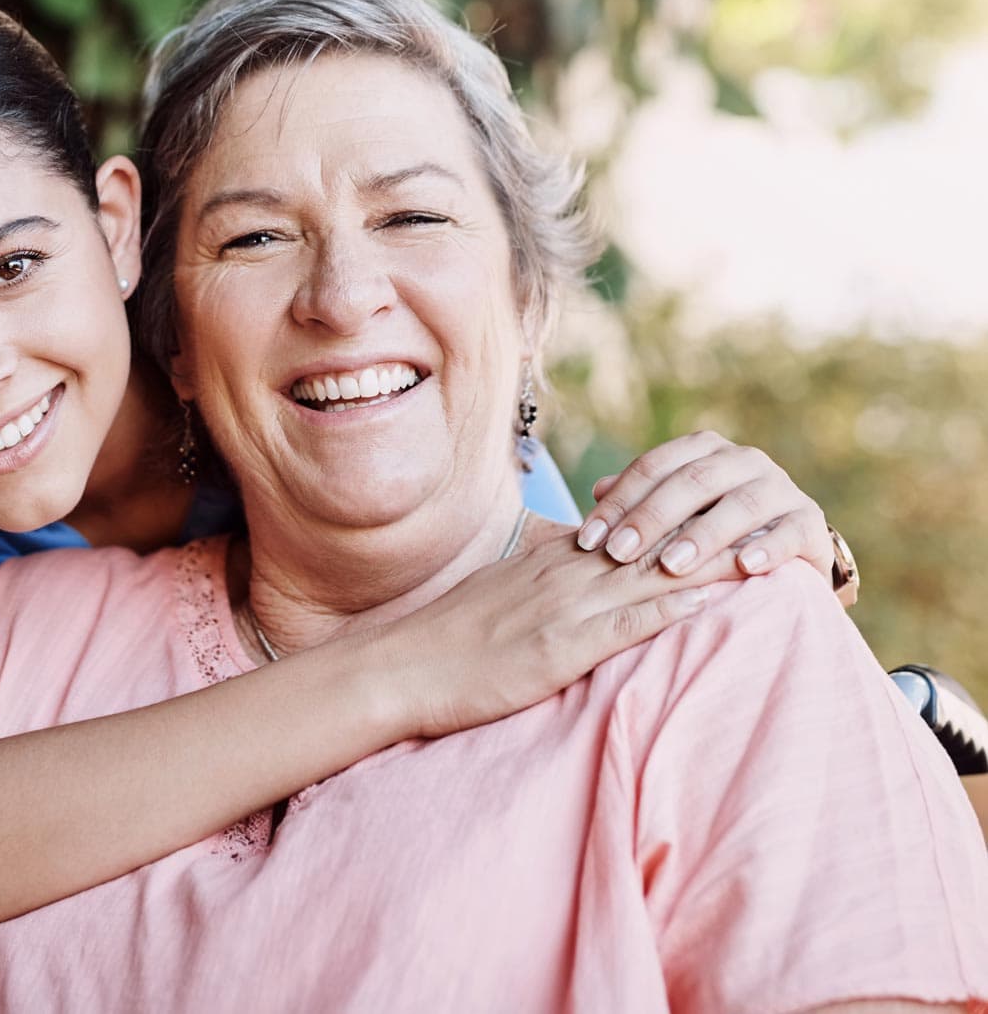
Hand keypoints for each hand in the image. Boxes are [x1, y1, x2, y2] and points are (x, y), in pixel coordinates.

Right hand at [386, 525, 727, 737]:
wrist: (405, 664)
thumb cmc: (452, 638)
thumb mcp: (504, 594)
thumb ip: (546, 580)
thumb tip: (583, 572)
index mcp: (555, 560)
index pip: (634, 528)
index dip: (686, 518)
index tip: (734, 508)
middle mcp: (566, 572)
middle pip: (654, 542)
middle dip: (712, 530)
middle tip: (767, 516)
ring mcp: (563, 607)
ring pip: (649, 575)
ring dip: (707, 563)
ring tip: (760, 551)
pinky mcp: (559, 647)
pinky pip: (623, 623)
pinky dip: (668, 609)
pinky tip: (708, 602)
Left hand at [574, 431, 833, 588]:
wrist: (787, 544)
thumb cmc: (714, 524)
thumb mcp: (677, 508)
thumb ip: (640, 498)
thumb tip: (597, 491)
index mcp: (704, 449)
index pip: (652, 468)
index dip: (618, 502)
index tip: (588, 539)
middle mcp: (743, 460)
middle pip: (691, 482)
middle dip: (651, 518)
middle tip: (619, 553)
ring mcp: (780, 488)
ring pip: (739, 505)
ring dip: (703, 535)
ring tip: (672, 565)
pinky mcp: (810, 521)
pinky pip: (790, 531)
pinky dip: (770, 547)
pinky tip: (746, 566)